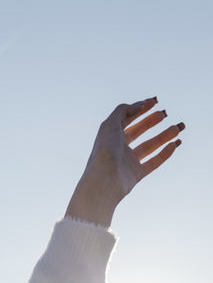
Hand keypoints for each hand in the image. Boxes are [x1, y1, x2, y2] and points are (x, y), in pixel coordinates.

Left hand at [65, 99, 184, 227]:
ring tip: (178, 127)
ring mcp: (128, 161)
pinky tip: (175, 144)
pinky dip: (165, 154)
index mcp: (111, 135)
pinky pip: (153, 162)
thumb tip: (141, 104)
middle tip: (165, 114)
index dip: (140, 109)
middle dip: (152, 121)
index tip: (155, 101)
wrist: (104, 180)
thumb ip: (124, 110)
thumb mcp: (110, 124)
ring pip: (149, 146)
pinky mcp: (136, 174)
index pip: (127, 119)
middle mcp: (119, 148)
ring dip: (164, 136)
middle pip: (139, 131)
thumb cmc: (105, 151)